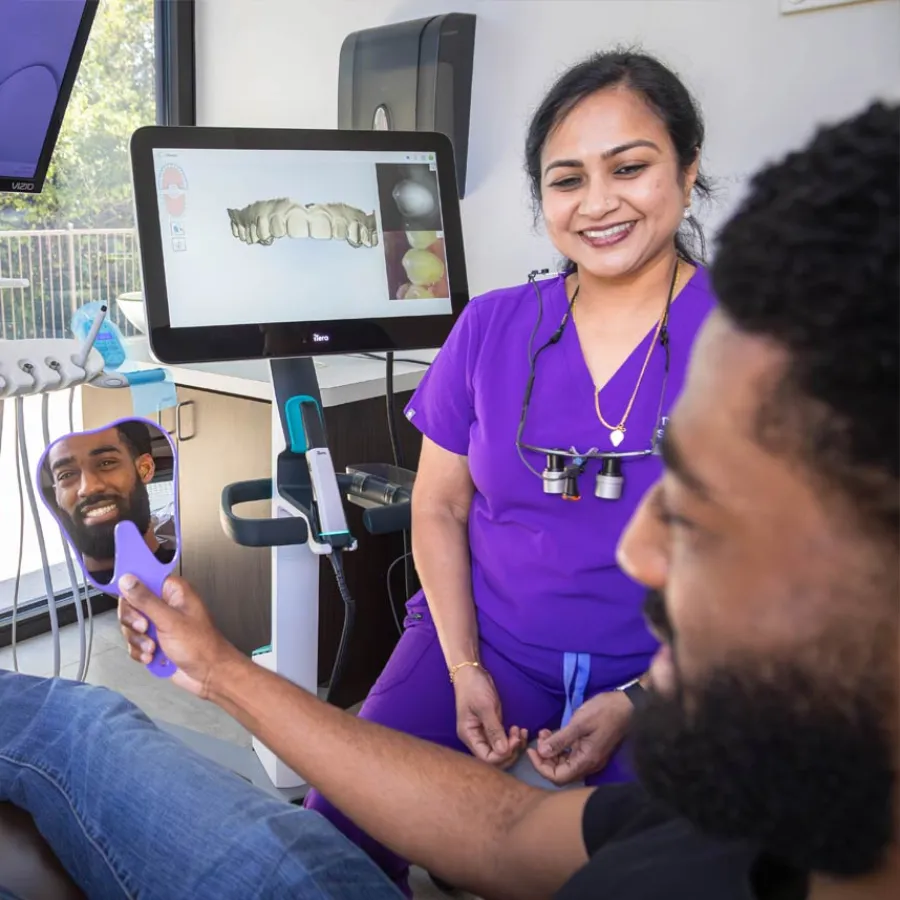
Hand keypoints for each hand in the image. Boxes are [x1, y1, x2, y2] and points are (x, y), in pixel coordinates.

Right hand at [117, 574, 240, 698]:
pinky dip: (140, 651)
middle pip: (131, 605)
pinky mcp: (155, 640)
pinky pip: (135, 642)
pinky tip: (153, 656)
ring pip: (131, 626)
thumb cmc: (201, 646)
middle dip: (134, 622)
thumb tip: (128, 580)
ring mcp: (159, 623)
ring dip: (139, 641)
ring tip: (154, 648)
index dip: (131, 590)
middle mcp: (166, 604)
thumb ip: (146, 600)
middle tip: (145, 628)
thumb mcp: (170, 621)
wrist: (208, 674)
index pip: (142, 580)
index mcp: (174, 591)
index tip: (129, 603)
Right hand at [453, 665, 527, 768]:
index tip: (514, 740)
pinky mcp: (491, 727)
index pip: (486, 758)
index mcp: (469, 736)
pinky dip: (512, 739)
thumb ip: (494, 730)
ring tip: (520, 731)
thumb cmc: (474, 688)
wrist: (471, 672)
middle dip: (509, 751)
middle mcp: (475, 738)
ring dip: (513, 745)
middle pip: (494, 758)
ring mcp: (483, 733)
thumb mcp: (485, 707)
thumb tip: (503, 752)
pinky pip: (502, 740)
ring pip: (500, 750)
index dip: (502, 755)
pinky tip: (519, 730)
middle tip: (519, 736)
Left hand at [527, 690, 632, 785]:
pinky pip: (571, 755)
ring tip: (544, 732)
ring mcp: (590, 757)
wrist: (626, 705)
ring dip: (552, 750)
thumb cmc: (604, 712)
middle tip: (538, 738)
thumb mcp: (579, 723)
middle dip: (545, 758)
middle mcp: (588, 764)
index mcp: (586, 761)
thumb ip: (560, 740)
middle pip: (560, 772)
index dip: (541, 767)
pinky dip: (560, 747)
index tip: (532, 750)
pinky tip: (554, 733)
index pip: (558, 777)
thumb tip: (542, 753)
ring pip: (565, 763)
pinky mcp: (591, 749)